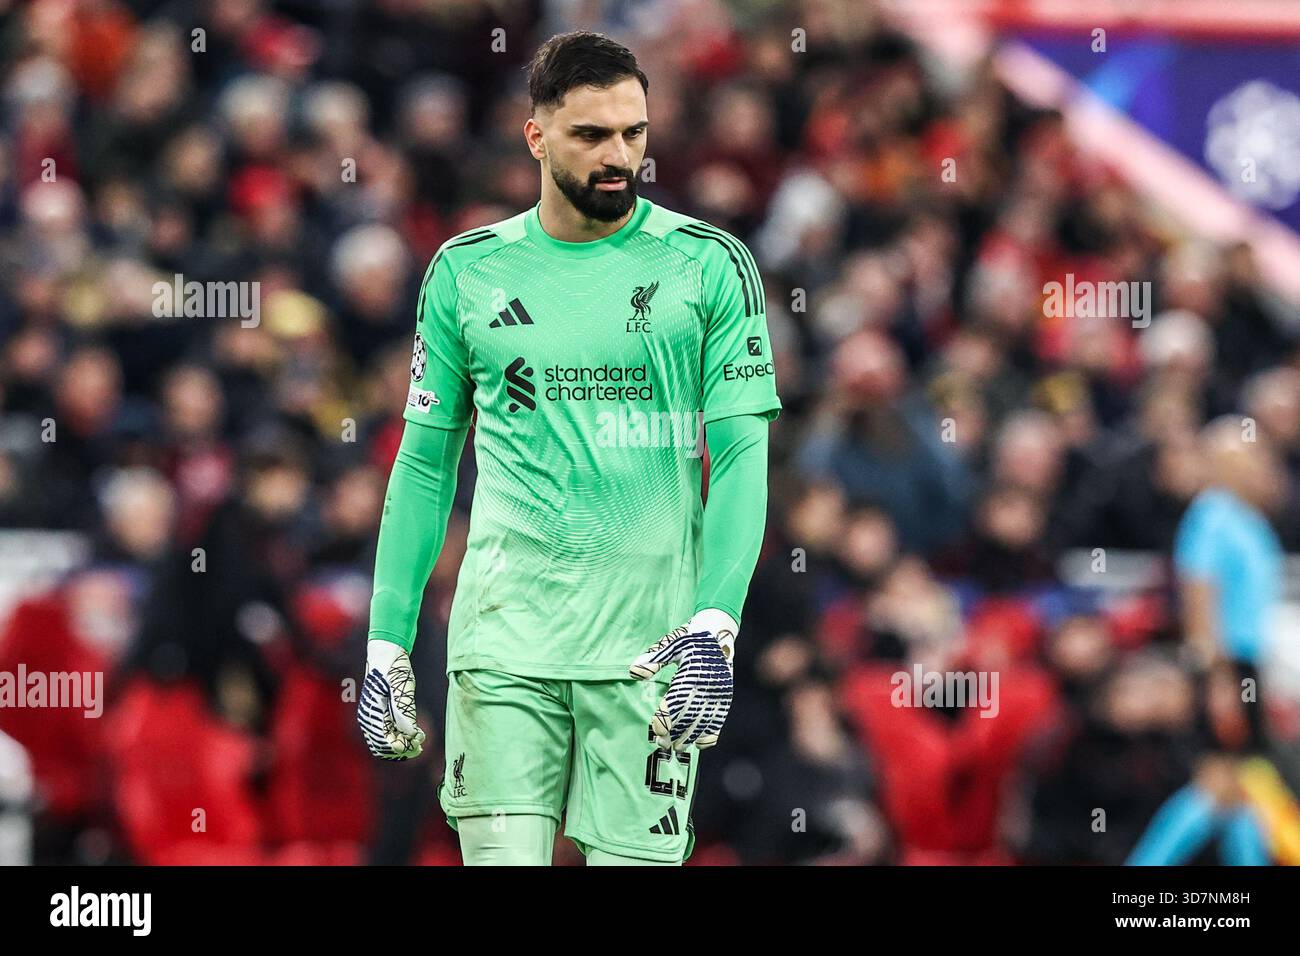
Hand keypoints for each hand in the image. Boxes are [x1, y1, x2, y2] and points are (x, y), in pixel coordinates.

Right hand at [357, 639, 425, 759]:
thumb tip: (410, 733)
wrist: (387, 653)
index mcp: (370, 713)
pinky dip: (402, 737)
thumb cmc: (394, 667)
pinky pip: (390, 733)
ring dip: (403, 744)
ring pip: (387, 742)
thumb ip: (403, 711)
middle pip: (383, 746)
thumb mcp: (401, 687)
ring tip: (420, 740)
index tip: (415, 745)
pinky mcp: (381, 714)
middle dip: (402, 748)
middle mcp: (369, 719)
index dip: (399, 747)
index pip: (382, 742)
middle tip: (420, 745)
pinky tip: (418, 733)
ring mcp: (374, 717)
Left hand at [630, 609, 736, 750]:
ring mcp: (719, 691)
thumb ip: (654, 659)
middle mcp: (707, 684)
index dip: (667, 717)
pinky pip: (720, 717)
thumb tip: (634, 672)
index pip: (677, 701)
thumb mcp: (670, 643)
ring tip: (679, 747)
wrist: (719, 631)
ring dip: (692, 735)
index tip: (656, 729)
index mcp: (691, 672)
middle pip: (689, 714)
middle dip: (676, 731)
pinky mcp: (726, 695)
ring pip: (704, 719)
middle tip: (663, 744)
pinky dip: (712, 731)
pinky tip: (702, 744)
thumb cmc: (690, 637)